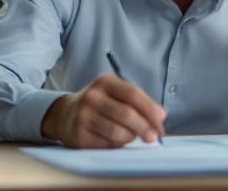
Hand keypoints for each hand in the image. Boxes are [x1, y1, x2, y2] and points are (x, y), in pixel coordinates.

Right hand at [41, 73, 165, 147]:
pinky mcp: (78, 135)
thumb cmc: (100, 104)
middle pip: (126, 114)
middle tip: (154, 136)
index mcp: (105, 81)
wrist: (65, 114)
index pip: (133, 94)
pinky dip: (117, 144)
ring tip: (131, 135)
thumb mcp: (115, 93)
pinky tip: (116, 140)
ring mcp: (83, 116)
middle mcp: (92, 96)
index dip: (150, 108)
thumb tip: (160, 118)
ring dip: (131, 137)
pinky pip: (107, 144)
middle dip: (145, 127)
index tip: (161, 120)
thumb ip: (137, 102)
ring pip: (118, 132)